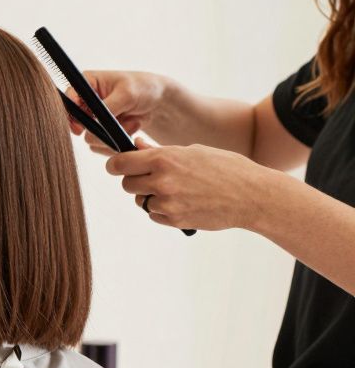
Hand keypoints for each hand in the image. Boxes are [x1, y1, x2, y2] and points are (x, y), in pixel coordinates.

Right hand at [67, 71, 171, 155]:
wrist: (158, 101)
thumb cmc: (143, 87)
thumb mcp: (126, 94)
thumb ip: (107, 110)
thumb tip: (93, 128)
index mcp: (87, 83)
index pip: (68, 100)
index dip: (71, 115)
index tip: (80, 127)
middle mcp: (86, 101)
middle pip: (76, 123)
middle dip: (97, 129)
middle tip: (112, 128)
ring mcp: (93, 118)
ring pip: (90, 137)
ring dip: (112, 134)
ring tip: (131, 122)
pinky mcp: (102, 131)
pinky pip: (101, 144)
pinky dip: (117, 139)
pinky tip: (131, 127)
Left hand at [106, 137, 271, 230]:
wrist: (252, 195)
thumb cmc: (225, 168)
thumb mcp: (193, 151)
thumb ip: (160, 151)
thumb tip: (135, 146)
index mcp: (164, 159)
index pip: (120, 163)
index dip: (115, 165)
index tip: (117, 166)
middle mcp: (162, 181)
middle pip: (127, 184)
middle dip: (135, 181)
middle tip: (152, 178)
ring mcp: (167, 203)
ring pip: (140, 201)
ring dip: (149, 196)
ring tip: (175, 190)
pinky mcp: (174, 220)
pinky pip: (154, 215)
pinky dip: (162, 211)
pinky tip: (183, 202)